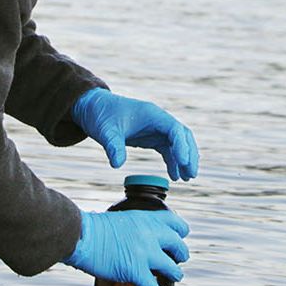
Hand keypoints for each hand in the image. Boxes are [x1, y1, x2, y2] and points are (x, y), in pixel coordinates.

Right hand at [64, 208, 189, 285]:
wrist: (80, 235)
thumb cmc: (92, 228)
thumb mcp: (119, 219)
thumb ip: (129, 229)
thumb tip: (128, 242)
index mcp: (145, 218)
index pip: (175, 222)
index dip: (179, 231)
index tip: (178, 236)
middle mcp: (150, 234)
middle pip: (178, 245)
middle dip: (181, 254)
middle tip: (176, 259)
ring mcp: (145, 253)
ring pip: (172, 268)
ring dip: (175, 274)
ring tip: (173, 277)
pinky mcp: (136, 271)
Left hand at [71, 87, 198, 180]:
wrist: (93, 108)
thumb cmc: (101, 115)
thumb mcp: (105, 131)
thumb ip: (113, 147)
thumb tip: (117, 164)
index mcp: (151, 114)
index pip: (174, 129)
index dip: (181, 146)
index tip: (184, 163)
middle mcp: (158, 119)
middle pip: (182, 136)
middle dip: (189, 154)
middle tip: (191, 174)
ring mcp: (156, 127)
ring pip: (178, 143)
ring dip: (184, 159)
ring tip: (187, 178)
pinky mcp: (151, 136)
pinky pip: (168, 148)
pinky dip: (173, 161)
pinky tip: (175, 175)